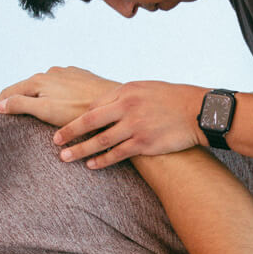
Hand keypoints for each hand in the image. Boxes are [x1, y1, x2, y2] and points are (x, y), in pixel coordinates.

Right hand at [0, 66, 120, 131]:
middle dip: (15, 98)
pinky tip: (56, 102)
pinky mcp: (82, 78)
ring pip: (45, 85)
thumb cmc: (80, 111)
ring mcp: (68, 74)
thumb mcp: (46, 110)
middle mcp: (52, 72)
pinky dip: (53, 94)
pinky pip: (62, 86)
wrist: (115, 106)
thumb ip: (21, 104)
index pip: (10, 90)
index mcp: (39, 79)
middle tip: (4, 112)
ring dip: (35, 95)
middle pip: (26, 87)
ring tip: (29, 109)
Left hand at [47, 80, 208, 168]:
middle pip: (90, 121)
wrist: (198, 112)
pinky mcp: (144, 143)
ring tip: (65, 157)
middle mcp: (128, 107)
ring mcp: (135, 126)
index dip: (78, 117)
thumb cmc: (172, 99)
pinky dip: (102, 160)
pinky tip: (91, 165)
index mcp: (126, 91)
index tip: (66, 125)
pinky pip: (118, 154)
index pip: (94, 104)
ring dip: (80, 150)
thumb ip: (124, 96)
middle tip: (54, 141)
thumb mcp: (145, 88)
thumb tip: (104, 105)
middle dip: (69, 132)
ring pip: (100, 140)